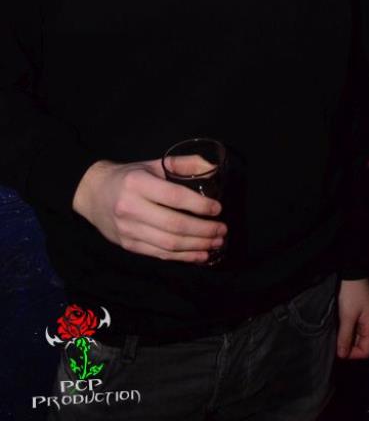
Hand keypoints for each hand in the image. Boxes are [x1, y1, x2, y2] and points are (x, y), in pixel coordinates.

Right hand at [72, 158, 226, 262]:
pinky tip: (199, 255)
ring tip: (216, 243)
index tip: (218, 209)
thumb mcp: (152, 164)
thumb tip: (211, 167)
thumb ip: (182, 164)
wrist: (92, 193)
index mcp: (138, 184)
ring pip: (168, 244)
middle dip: (203, 230)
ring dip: (196, 246)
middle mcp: (131, 208)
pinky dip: (182, 257)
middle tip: (222, 230)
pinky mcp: (128, 245)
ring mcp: (128, 230)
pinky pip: (159, 254)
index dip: (199, 206)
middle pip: (174, 225)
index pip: (174, 197)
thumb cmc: (128, 176)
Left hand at [336, 278, 368, 358]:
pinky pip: (351, 327)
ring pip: (354, 336)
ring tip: (334, 333)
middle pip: (359, 344)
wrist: (350, 271)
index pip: (365, 351)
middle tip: (334, 341)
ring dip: (344, 337)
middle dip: (347, 346)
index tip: (339, 349)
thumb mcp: (348, 315)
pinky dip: (343, 329)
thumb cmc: (352, 292)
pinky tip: (335, 326)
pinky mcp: (355, 312)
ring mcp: (362, 318)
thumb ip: (345, 336)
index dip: (352, 354)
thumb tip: (342, 355)